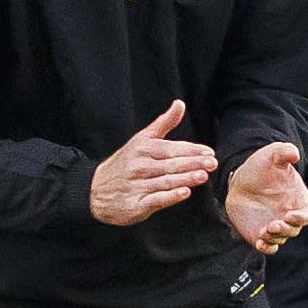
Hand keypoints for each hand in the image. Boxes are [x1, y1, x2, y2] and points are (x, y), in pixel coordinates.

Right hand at [90, 100, 217, 225]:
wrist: (94, 189)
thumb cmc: (125, 162)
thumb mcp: (141, 139)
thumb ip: (163, 123)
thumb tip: (180, 103)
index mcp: (143, 149)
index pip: (171, 148)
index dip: (191, 150)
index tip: (210, 152)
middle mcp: (139, 166)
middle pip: (170, 164)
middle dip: (193, 163)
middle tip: (212, 163)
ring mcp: (136, 186)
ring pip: (164, 181)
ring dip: (184, 178)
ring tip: (202, 176)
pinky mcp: (135, 204)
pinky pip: (155, 200)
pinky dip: (169, 196)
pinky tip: (184, 193)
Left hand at [225, 142, 307, 254]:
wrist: (241, 179)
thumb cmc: (262, 166)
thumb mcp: (272, 154)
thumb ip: (284, 152)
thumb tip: (294, 154)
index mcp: (299, 200)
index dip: (302, 218)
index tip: (290, 215)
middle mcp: (290, 216)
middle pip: (294, 230)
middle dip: (285, 229)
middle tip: (272, 225)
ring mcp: (276, 226)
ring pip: (280, 239)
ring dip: (274, 238)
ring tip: (263, 231)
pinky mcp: (260, 234)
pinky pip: (268, 247)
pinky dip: (266, 248)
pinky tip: (259, 243)